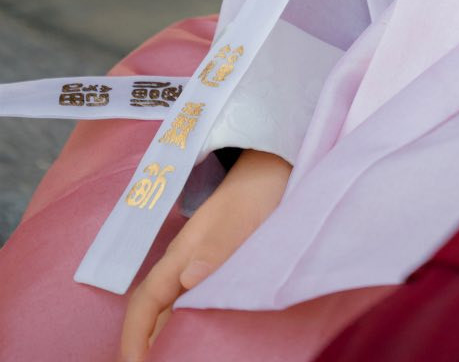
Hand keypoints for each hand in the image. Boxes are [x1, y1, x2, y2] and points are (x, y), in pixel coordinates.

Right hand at [119, 148, 291, 360]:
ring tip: (179, 361)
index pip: (145, 303)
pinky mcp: (220, 269)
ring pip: (174, 314)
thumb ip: (216, 247)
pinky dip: (191, 330)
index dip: (133, 339)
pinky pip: (195, 307)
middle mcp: (184, 265)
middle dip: (147, 350)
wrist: (277, 163)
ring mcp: (201, 268)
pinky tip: (204, 345)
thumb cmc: (258, 188)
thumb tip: (187, 280)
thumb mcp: (242, 218)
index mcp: (181, 255)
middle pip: (154, 315)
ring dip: (170, 342)